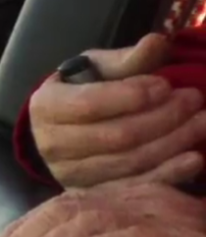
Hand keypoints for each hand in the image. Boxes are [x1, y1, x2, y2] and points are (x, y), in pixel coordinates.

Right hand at [30, 33, 205, 187]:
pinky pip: (136, 187)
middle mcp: (52, 145)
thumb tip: (156, 42)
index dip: (132, 95)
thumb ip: (127, 60)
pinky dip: (169, 174)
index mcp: (46, 107)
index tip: (166, 84)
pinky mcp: (93, 194)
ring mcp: (71, 174)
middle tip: (194, 99)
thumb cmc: (84, 91)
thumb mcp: (98, 69)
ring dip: (173, 142)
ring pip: (130, 162)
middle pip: (116, 136)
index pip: (89, 105)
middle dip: (163, 117)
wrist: (66, 129)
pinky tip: (195, 158)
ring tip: (202, 121)